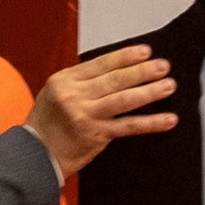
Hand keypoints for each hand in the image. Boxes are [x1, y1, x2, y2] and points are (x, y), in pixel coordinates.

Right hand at [30, 44, 180, 174]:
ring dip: (150, 92)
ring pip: (124, 100)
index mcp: (66, 80)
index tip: (145, 52)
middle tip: (163, 66)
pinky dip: (150, 122)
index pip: (101, 63)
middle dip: (142, 71)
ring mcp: (86, 116)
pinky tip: (167, 119)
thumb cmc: (48, 122)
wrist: (36, 153)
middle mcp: (75, 95)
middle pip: (115, 79)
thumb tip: (118, 68)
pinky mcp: (97, 135)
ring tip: (169, 86)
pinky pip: (128, 126)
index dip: (125, 56)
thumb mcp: (56, 91)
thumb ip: (82, 81)